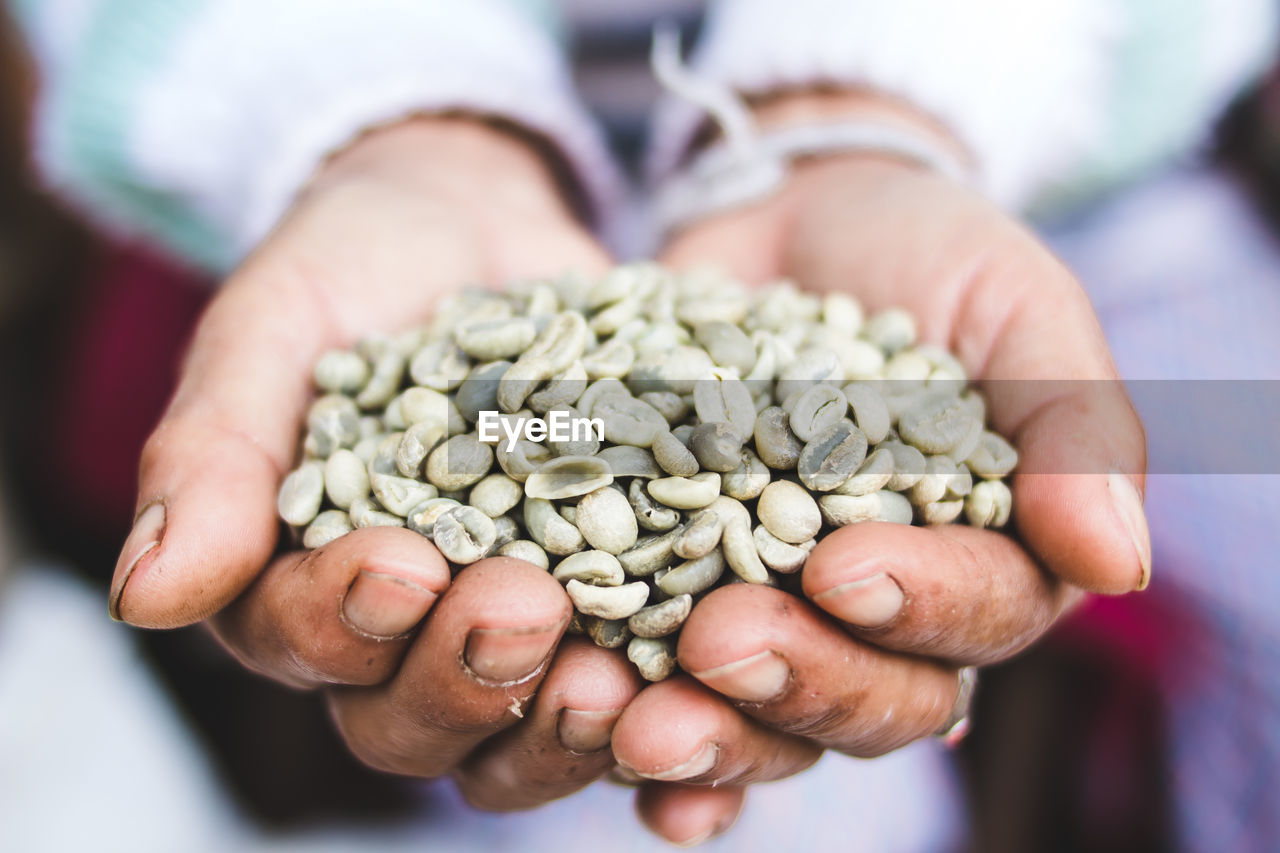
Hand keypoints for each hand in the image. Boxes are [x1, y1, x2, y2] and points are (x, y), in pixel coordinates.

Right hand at [108, 117, 647, 809]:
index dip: (345, 625)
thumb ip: (213, 456)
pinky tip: (714, 672)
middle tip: (523, 610)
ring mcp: (524, 623)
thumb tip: (144, 597)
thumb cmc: (353, 268)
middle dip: (467, 677)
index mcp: (303, 584)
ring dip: (569, 721)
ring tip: (621, 676)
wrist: (476, 221)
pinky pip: (646, 673)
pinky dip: (674, 693)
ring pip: (531, 727)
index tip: (397, 563)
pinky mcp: (625, 596)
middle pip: (419, 718)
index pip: (305, 644)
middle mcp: (411, 632)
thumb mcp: (276, 331)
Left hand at [610, 91, 1149, 842]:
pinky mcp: (678, 595)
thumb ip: (1076, 425)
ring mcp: (780, 613)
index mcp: (991, 560)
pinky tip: (594, 727)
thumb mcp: (1015, 308)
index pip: (978, 617)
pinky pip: (663, 680)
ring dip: (705, 731)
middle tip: (720, 642)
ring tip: (634, 719)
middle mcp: (890, 616)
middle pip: (868, 699)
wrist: (791, 214)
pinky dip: (632, 718)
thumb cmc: (926, 257)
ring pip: (763, 717)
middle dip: (798, 681)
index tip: (843, 568)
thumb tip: (1116, 566)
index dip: (919, 609)